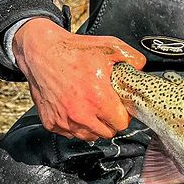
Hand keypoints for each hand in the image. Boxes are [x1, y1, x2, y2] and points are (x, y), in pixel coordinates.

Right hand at [12, 18, 145, 140]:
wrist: (42, 52)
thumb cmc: (73, 50)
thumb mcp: (110, 47)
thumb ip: (133, 59)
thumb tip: (141, 68)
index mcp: (98, 98)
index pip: (121, 124)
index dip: (124, 115)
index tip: (120, 107)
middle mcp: (80, 114)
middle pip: (107, 133)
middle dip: (111, 121)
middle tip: (107, 106)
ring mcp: (64, 120)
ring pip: (89, 136)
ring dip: (94, 126)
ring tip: (92, 107)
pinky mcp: (51, 123)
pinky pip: (70, 133)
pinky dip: (76, 125)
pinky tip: (76, 108)